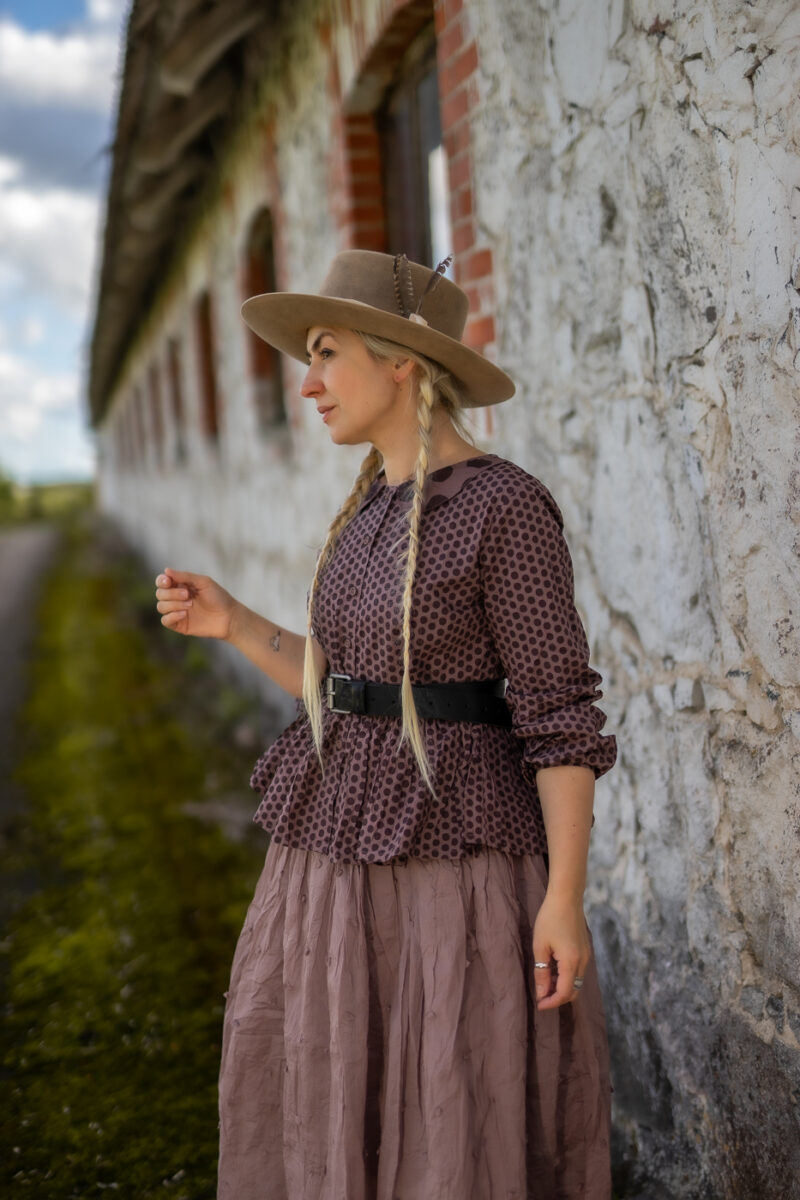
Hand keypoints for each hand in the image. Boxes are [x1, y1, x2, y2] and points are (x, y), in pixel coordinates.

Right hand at [154, 568, 236, 639]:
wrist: (228, 617)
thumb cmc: (218, 597)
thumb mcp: (203, 582)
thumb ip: (184, 576)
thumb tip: (166, 570)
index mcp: (181, 585)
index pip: (162, 582)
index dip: (161, 581)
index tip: (168, 581)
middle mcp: (176, 598)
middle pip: (160, 594)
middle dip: (172, 594)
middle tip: (187, 595)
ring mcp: (177, 611)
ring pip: (161, 607)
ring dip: (174, 604)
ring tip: (190, 605)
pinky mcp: (179, 625)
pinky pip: (165, 620)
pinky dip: (171, 616)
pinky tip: (184, 614)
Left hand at [532, 891, 590, 1009]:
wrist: (567, 897)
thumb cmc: (550, 919)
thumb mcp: (540, 946)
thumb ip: (542, 972)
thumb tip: (541, 993)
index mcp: (572, 962)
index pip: (565, 993)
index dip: (552, 1002)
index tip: (539, 1005)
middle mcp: (583, 962)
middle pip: (574, 991)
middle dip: (558, 998)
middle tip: (541, 996)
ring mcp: (587, 956)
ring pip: (577, 982)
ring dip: (562, 987)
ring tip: (544, 983)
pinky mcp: (586, 950)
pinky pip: (578, 972)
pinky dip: (567, 977)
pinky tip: (553, 971)